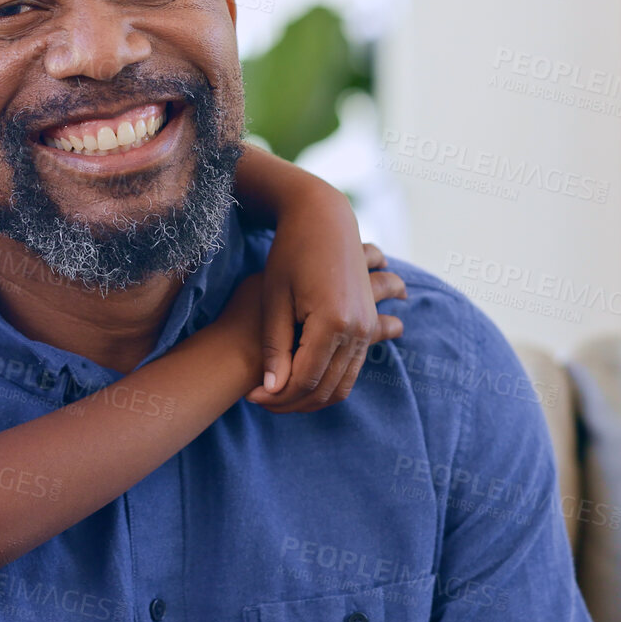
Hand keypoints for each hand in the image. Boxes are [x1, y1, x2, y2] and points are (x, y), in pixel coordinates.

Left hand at [250, 237, 405, 414]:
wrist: (324, 218)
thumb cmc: (291, 253)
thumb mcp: (274, 299)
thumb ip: (275, 347)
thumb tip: (272, 389)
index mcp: (332, 322)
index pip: (304, 380)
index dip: (275, 396)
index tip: (250, 396)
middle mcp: (358, 329)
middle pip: (325, 388)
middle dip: (290, 402)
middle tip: (260, 399)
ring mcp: (369, 328)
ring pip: (342, 384)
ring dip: (311, 397)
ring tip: (277, 394)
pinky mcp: (370, 325)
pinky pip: (352, 368)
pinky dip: (329, 382)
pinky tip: (301, 382)